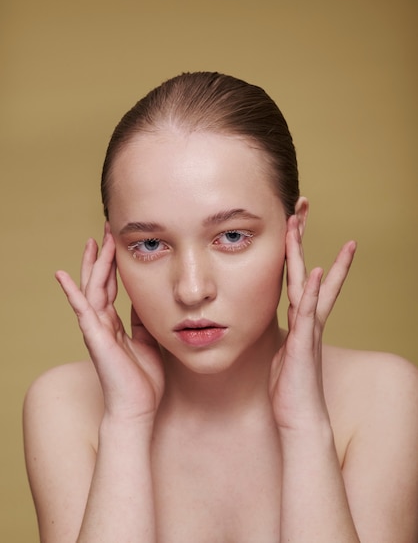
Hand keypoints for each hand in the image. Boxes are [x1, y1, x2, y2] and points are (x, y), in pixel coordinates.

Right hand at [55, 227, 164, 422]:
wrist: (138, 408)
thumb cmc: (143, 380)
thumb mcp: (148, 341)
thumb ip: (142, 321)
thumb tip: (143, 300)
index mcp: (114, 324)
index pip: (111, 287)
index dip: (113, 265)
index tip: (116, 243)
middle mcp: (102, 324)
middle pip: (99, 283)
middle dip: (102, 256)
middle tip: (105, 231)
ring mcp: (96, 330)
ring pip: (92, 290)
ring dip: (92, 265)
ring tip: (94, 241)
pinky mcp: (95, 338)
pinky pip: (82, 310)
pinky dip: (72, 292)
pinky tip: (62, 275)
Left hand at [269, 215, 355, 433]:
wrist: (300, 418)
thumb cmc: (288, 388)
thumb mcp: (278, 352)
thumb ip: (278, 332)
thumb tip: (267, 319)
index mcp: (298, 319)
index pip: (296, 275)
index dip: (295, 248)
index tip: (293, 221)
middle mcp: (307, 318)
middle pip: (305, 267)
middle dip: (302, 237)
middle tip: (302, 207)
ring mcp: (308, 329)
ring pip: (306, 283)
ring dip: (302, 253)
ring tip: (301, 224)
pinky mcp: (304, 344)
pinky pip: (307, 313)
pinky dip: (310, 292)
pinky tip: (313, 272)